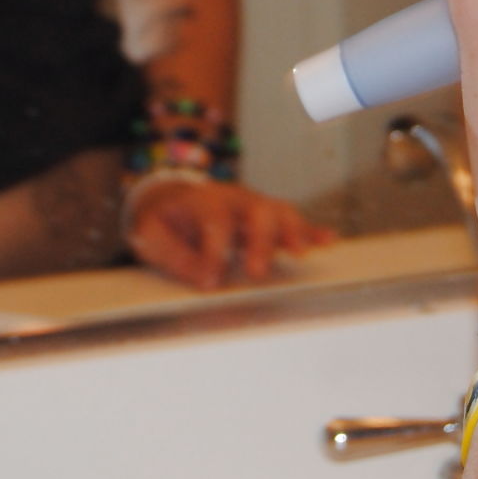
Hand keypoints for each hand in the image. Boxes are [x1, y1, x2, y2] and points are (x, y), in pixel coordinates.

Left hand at [126, 179, 334, 289]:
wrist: (169, 198)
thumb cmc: (163, 219)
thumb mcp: (150, 233)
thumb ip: (172, 254)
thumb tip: (203, 277)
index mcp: (203, 200)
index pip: (215, 219)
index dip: (214, 250)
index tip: (210, 280)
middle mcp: (234, 199)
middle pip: (256, 210)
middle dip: (259, 241)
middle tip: (256, 271)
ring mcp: (254, 206)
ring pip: (279, 211)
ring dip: (292, 232)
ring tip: (300, 253)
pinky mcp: (267, 218)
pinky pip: (294, 220)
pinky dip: (312, 230)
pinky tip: (327, 240)